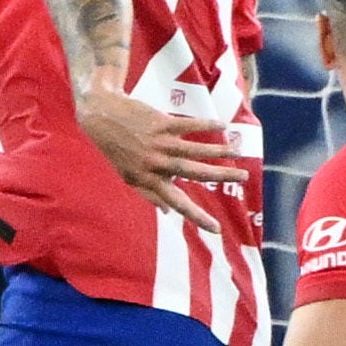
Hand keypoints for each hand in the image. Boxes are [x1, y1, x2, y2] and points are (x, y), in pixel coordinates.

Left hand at [77, 89, 253, 227]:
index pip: (178, 203)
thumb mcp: (127, 176)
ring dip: (219, 151)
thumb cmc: (115, 148)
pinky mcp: (161, 123)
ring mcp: (159, 143)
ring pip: (195, 150)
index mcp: (149, 180)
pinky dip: (207, 126)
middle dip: (221, 175)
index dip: (198, 217)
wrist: (100, 116)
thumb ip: (149, 194)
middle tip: (244, 177)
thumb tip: (168, 212)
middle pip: (194, 173)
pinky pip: (189, 125)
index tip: (217, 230)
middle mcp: (156, 164)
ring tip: (238, 150)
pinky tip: (223, 126)